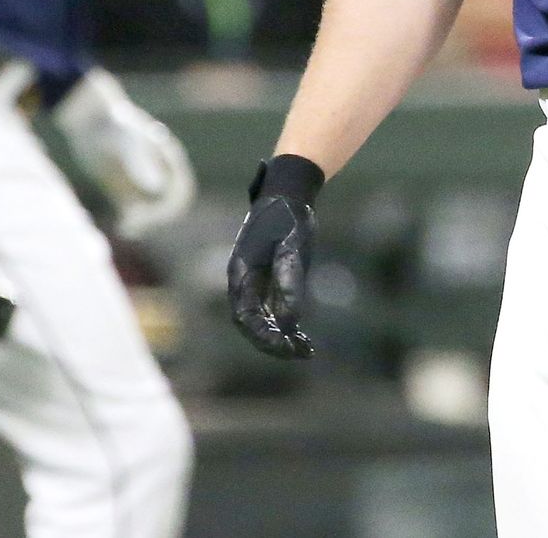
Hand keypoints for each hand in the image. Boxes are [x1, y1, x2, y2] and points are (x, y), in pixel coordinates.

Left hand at [55, 67, 196, 236]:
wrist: (89, 121)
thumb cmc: (109, 124)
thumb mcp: (123, 141)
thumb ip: (140, 161)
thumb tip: (157, 188)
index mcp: (169, 159)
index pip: (181, 190)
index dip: (169, 206)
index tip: (144, 211)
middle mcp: (161, 172)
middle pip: (171, 205)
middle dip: (157, 218)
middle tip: (133, 220)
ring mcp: (144, 183)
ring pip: (155, 214)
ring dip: (145, 224)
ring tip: (126, 226)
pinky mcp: (126, 192)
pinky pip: (137, 215)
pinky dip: (133, 224)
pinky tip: (122, 227)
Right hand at [227, 154, 322, 358]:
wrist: (287, 193)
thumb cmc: (288, 218)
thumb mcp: (293, 247)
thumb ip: (289, 282)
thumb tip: (289, 321)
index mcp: (242, 273)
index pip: (246, 317)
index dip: (264, 336)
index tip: (287, 348)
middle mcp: (243, 281)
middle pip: (251, 324)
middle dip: (273, 343)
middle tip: (301, 353)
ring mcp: (253, 281)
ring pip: (260, 320)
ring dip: (279, 337)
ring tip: (305, 350)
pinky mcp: (267, 279)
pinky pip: (270, 310)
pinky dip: (284, 325)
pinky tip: (301, 336)